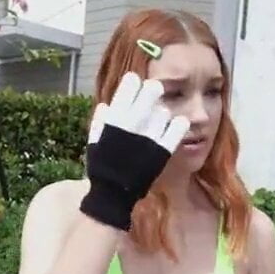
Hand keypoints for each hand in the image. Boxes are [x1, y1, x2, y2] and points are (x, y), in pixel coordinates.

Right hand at [80, 71, 188, 230]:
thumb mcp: (94, 141)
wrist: (114, 192)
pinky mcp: (163, 148)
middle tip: (155, 90)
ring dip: (162, 111)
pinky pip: (178, 128)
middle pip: (151, 92)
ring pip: (164, 110)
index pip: (128, 88)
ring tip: (160, 118)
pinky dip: (179, 124)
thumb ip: (100, 122)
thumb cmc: (102, 167)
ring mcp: (149, 135)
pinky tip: (179, 123)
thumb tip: (105, 106)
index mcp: (115, 118)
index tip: (134, 81)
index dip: (132, 83)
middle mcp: (133, 123)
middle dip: (153, 89)